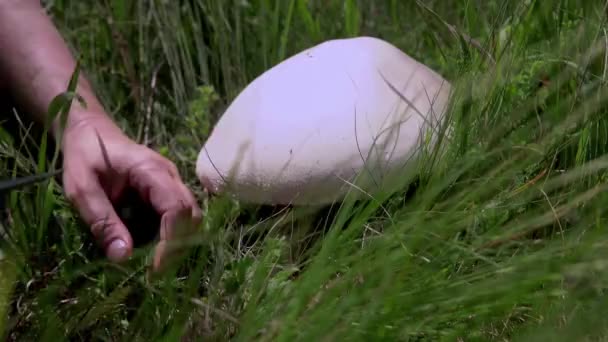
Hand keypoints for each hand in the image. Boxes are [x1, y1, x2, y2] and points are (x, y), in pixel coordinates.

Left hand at [60, 114, 201, 270]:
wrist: (89, 132)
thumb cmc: (84, 156)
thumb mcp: (82, 189)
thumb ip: (102, 221)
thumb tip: (123, 257)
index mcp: (152, 171)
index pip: (177, 208)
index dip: (171, 241)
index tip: (154, 268)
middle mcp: (170, 176)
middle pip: (191, 215)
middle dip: (177, 247)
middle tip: (154, 272)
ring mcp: (171, 183)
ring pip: (189, 218)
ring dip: (175, 243)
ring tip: (152, 264)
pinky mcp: (166, 191)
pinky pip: (178, 216)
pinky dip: (169, 236)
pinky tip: (150, 249)